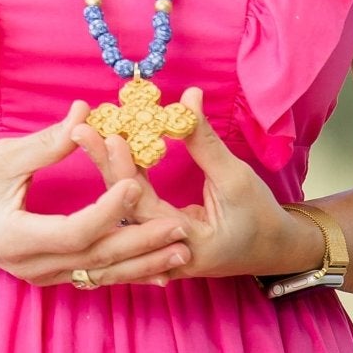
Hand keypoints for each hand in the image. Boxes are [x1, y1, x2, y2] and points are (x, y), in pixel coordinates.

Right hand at [0, 101, 193, 288]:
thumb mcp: (3, 158)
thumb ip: (47, 142)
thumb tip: (86, 113)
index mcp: (18, 237)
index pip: (75, 230)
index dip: (107, 209)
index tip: (133, 184)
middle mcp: (34, 266)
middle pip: (97, 259)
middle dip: (141, 244)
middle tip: (179, 228)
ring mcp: (43, 276)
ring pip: (101, 274)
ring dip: (143, 264)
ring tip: (182, 252)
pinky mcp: (51, 275)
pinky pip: (94, 276)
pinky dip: (127, 272)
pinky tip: (159, 271)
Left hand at [69, 87, 318, 285]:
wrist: (271, 249)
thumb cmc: (258, 215)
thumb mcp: (235, 178)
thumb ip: (206, 142)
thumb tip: (188, 97)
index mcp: (186, 245)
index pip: (144, 207)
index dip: (127, 171)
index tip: (113, 135)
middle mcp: (163, 255)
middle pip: (122, 210)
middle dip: (103, 167)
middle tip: (81, 130)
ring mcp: (156, 253)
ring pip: (120, 214)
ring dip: (106, 174)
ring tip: (86, 138)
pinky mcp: (153, 243)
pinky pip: (127, 217)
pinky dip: (115, 188)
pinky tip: (101, 160)